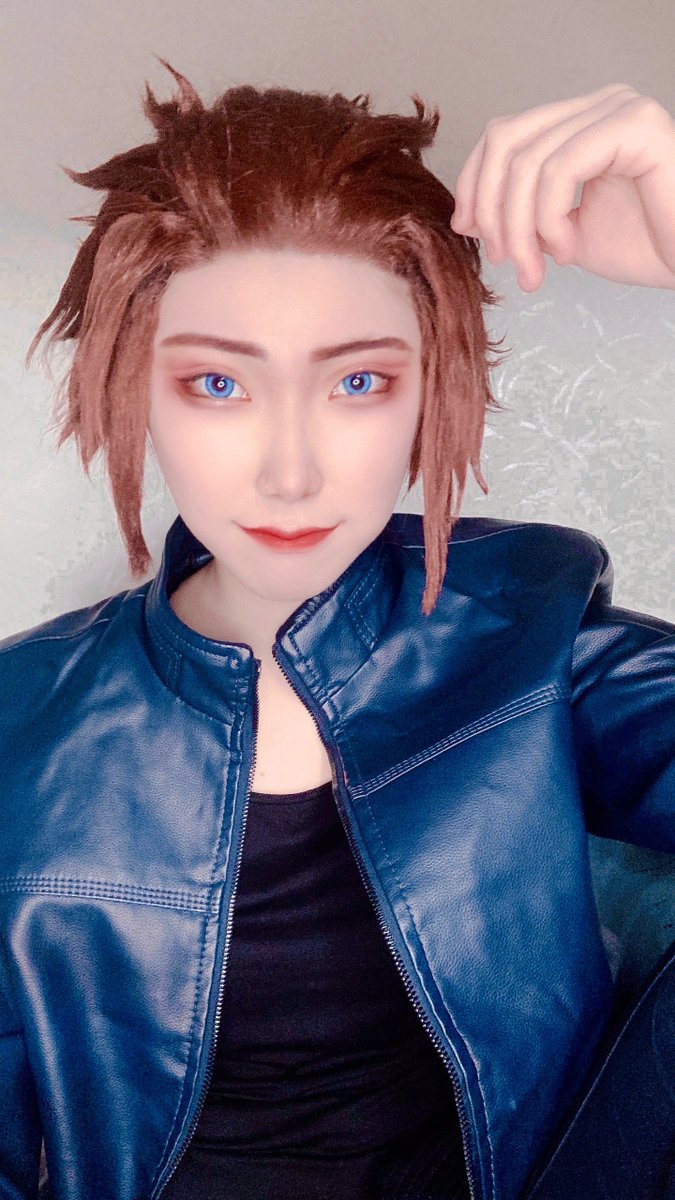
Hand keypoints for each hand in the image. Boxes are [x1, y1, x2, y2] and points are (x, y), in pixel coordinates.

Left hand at [450, 84, 674, 291]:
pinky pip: (561, 168)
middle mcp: (599, 106)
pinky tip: (567, 250)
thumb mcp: (563, 231)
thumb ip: (520, 214)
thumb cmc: (645, 247)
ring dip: (520, 229)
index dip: (473, 181)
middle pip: (506, 140)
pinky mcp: (636, 127)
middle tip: (503, 259)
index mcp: (580, 123)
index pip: (504, 135)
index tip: (468, 231)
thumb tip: (466, 215)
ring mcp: (619, 109)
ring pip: (528, 161)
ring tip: (535, 271)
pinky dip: (550, 218)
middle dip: (490, 208)